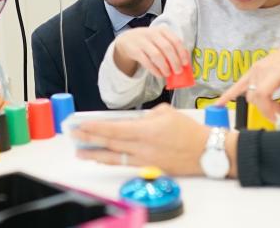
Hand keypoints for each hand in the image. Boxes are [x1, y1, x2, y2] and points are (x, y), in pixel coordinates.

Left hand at [73, 104, 214, 175]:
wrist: (206, 151)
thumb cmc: (189, 130)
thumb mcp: (167, 113)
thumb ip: (147, 115)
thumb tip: (136, 120)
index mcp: (146, 130)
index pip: (113, 129)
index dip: (95, 128)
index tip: (81, 125)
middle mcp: (142, 147)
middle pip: (109, 144)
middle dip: (89, 139)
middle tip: (73, 136)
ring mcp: (145, 159)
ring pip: (114, 157)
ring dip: (95, 154)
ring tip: (81, 152)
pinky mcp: (149, 167)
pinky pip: (125, 163)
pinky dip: (111, 160)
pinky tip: (102, 158)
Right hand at [114, 27, 190, 77]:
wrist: (127, 40)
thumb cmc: (148, 42)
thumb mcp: (160, 40)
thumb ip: (171, 47)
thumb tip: (185, 61)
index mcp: (162, 30)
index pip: (175, 40)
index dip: (182, 52)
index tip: (185, 63)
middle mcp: (152, 34)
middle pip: (167, 48)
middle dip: (174, 61)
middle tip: (178, 71)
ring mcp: (142, 41)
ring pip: (156, 55)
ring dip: (164, 66)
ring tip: (168, 74)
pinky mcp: (134, 50)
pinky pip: (146, 61)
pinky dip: (154, 70)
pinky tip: (159, 74)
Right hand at [217, 41, 279, 120]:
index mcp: (275, 71)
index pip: (262, 93)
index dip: (266, 109)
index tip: (276, 117)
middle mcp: (261, 70)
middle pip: (255, 96)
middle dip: (267, 109)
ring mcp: (254, 70)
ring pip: (249, 94)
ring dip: (259, 104)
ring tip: (276, 105)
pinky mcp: (251, 72)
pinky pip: (237, 85)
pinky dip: (228, 95)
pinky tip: (217, 105)